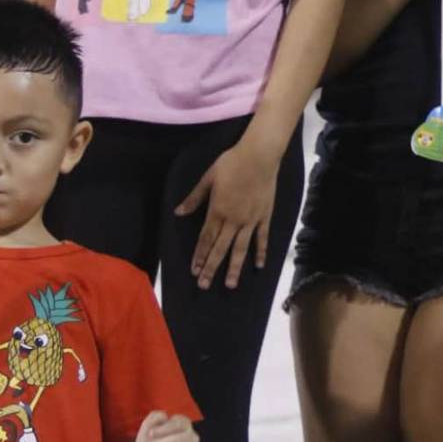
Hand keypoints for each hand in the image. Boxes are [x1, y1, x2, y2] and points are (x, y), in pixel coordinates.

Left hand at [176, 139, 280, 288]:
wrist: (259, 156)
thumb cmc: (231, 163)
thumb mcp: (208, 178)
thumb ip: (194, 198)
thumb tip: (178, 212)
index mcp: (217, 211)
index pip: (206, 238)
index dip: (199, 255)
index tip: (194, 271)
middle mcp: (233, 220)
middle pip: (220, 248)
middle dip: (211, 267)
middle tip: (204, 285)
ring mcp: (250, 220)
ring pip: (240, 248)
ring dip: (234, 268)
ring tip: (230, 285)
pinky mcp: (264, 216)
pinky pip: (262, 238)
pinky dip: (260, 252)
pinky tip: (258, 265)